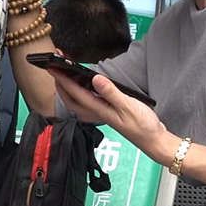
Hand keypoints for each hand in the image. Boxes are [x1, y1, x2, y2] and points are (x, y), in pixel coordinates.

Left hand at [53, 72, 172, 161]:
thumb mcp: (128, 105)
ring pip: (75, 102)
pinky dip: (78, 94)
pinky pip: (85, 103)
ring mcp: (99, 114)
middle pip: (69, 98)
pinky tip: (81, 88)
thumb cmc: (142, 124)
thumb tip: (95, 79)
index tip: (53, 67)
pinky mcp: (104, 114)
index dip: (62, 79)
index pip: (75, 92)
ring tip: (62, 75)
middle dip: (60, 83)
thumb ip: (111, 92)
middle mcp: (95, 113)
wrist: (152, 139)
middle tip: (53, 67)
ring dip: (67, 89)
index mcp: (98, 110)